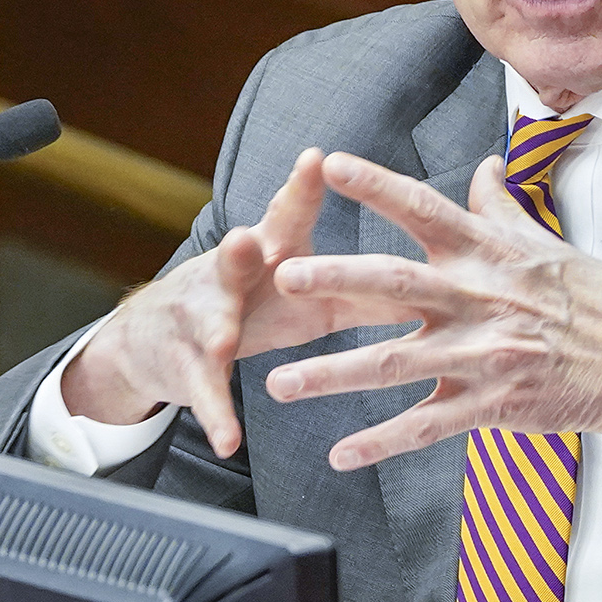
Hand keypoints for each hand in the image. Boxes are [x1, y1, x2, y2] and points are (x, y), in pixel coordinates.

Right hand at [61, 148, 340, 456]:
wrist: (160, 337)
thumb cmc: (256, 302)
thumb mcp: (307, 290)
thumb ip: (364, 286)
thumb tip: (441, 284)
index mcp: (268, 251)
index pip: (285, 215)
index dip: (299, 189)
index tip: (315, 159)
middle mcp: (230, 277)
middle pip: (235, 258)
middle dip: (240, 250)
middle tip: (246, 240)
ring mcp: (203, 320)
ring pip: (209, 321)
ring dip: (217, 328)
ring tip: (223, 339)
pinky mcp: (188, 367)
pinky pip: (205, 393)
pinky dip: (217, 417)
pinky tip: (228, 442)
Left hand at [265, 151, 601, 469]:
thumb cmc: (600, 300)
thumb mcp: (550, 245)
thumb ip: (503, 209)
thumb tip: (484, 166)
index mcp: (490, 255)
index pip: (425, 210)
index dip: (377, 185)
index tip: (331, 164)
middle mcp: (480, 300)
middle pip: (394, 284)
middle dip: (335, 279)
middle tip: (283, 275)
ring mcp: (484, 355)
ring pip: (394, 364)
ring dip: (332, 375)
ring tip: (279, 384)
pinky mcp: (492, 405)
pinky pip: (427, 427)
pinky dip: (381, 443)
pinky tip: (341, 454)